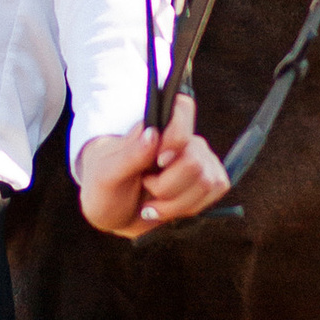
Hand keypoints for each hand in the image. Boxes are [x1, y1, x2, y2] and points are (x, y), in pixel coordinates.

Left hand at [77, 93, 228, 235]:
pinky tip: (169, 208)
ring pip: (206, 182)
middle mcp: (181, 139)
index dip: (177, 136)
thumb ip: (130, 155)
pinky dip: (188, 208)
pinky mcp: (208, 180)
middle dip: (167, 187)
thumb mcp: (106, 174)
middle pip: (194, 161)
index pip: (182, 107)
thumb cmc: (104, 187)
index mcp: (154, 127)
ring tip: (153, 203)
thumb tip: (153, 134)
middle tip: (146, 187)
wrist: (113, 212)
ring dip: (175, 203)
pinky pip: (215, 191)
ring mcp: (199, 159)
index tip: (158, 161)